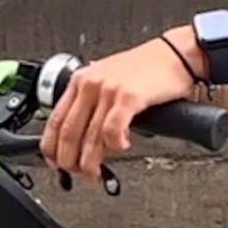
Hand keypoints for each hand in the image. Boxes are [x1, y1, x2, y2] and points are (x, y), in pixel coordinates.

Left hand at [39, 35, 200, 179]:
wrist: (176, 53)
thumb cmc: (148, 68)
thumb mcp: (109, 79)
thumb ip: (94, 102)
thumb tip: (85, 133)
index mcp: (82, 80)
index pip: (55, 120)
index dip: (51, 148)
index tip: (55, 163)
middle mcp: (91, 84)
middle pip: (69, 133)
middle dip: (69, 161)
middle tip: (77, 174)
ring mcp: (109, 90)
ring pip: (89, 136)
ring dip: (90, 162)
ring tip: (95, 173)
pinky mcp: (129, 97)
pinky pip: (112, 130)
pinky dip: (114, 145)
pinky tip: (122, 147)